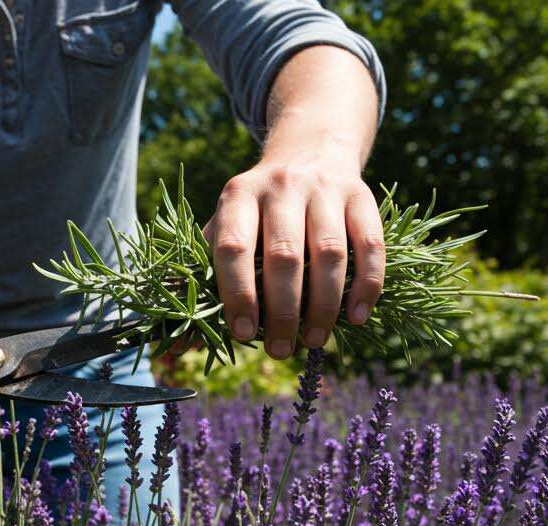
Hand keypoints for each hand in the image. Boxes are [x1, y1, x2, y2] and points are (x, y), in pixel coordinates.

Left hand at [203, 157, 385, 359]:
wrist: (310, 152)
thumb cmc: (258, 210)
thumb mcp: (226, 227)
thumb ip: (203, 276)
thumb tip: (176, 343)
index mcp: (238, 195)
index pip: (234, 248)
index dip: (238, 293)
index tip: (243, 333)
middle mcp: (281, 186)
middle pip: (284, 256)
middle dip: (282, 312)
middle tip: (280, 350)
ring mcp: (325, 188)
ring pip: (330, 254)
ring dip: (324, 305)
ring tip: (315, 341)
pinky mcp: (362, 197)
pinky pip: (370, 246)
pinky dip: (366, 285)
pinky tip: (356, 317)